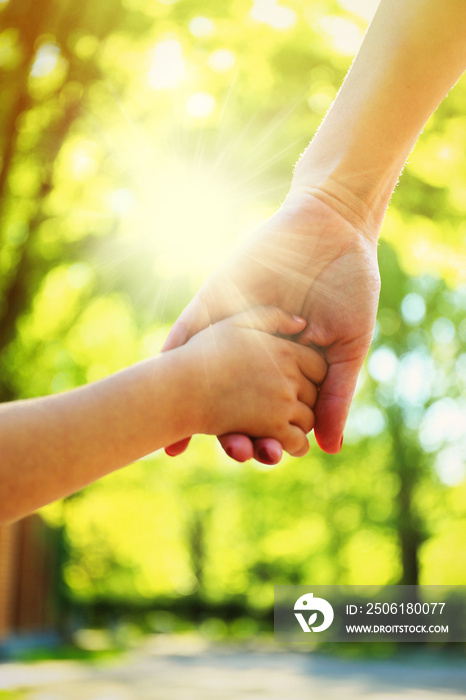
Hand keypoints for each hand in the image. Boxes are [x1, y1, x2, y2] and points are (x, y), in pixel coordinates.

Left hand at [163, 189, 379, 458]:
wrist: (332, 227)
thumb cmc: (349, 286)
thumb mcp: (348, 346)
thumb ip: (336, 395)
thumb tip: (329, 449)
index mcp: (284, 368)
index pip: (268, 414)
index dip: (266, 437)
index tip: (269, 456)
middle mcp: (251, 355)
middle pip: (233, 404)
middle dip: (232, 430)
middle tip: (237, 450)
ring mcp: (229, 330)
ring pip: (203, 379)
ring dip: (194, 408)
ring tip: (191, 438)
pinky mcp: (212, 304)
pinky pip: (184, 335)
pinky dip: (170, 361)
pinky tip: (157, 390)